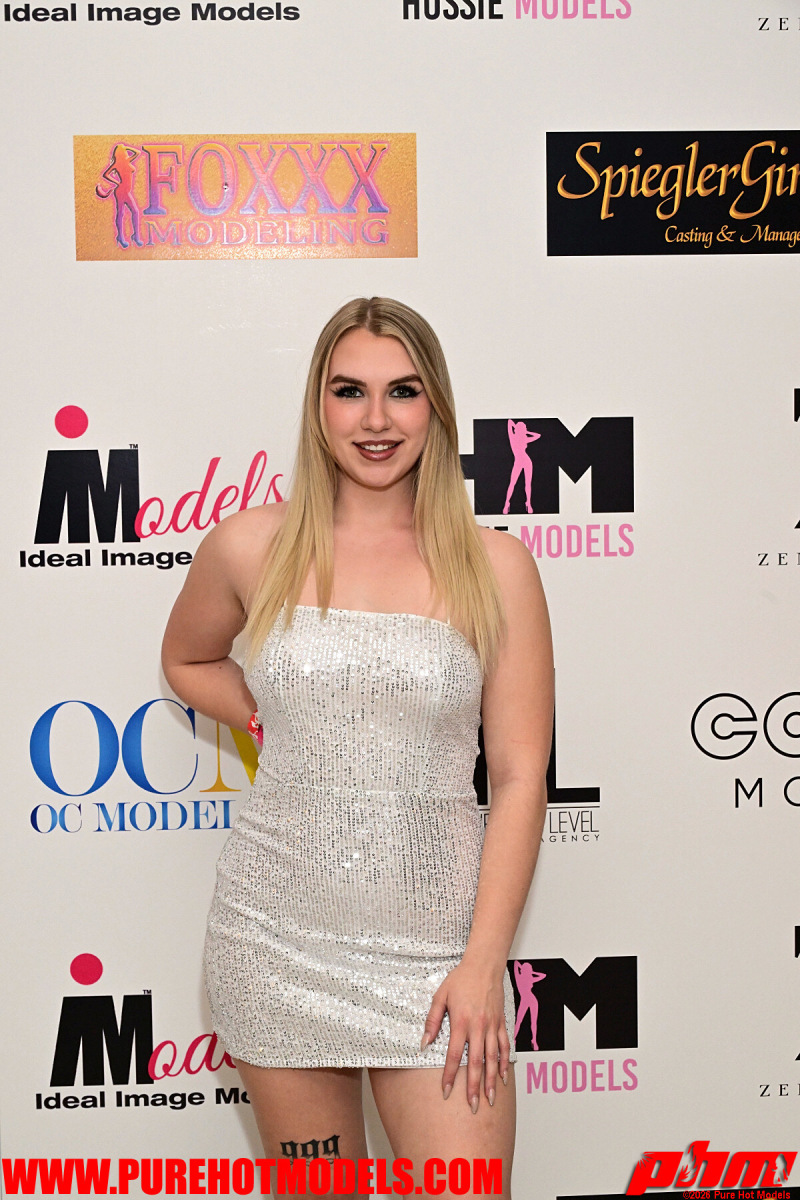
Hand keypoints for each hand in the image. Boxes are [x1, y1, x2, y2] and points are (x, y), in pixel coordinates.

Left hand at [420, 959, 510, 1111]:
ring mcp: (492, 1026)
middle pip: (475, 1063)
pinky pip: (505, 1046)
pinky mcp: (501, 1023)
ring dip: (491, 1081)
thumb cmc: (460, 979)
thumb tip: (424, 1043)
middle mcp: (478, 1027)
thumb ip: (432, 1021)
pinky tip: (503, 1077)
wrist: (484, 965)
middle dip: (473, 1087)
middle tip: (472, 1107)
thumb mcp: (440, 996)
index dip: (449, 1075)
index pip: (453, 1055)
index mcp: (460, 1021)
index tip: (445, 1092)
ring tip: (489, 1100)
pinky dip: (505, 1063)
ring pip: (493, 1059)